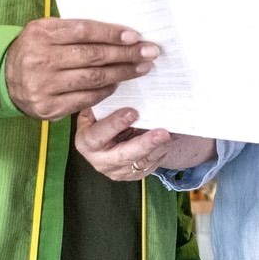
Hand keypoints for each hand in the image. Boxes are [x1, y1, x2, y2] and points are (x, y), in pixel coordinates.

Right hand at [3, 19, 154, 119]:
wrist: (4, 79)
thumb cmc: (34, 48)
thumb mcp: (44, 29)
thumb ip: (73, 28)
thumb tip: (117, 30)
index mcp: (41, 34)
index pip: (84, 32)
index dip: (111, 33)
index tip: (134, 35)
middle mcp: (41, 60)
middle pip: (92, 56)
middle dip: (125, 54)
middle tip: (149, 52)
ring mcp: (44, 86)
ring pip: (92, 79)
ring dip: (121, 73)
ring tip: (140, 68)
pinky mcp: (49, 108)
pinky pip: (85, 99)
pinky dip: (105, 91)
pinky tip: (118, 83)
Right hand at [75, 108, 215, 179]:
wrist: (104, 141)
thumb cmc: (100, 118)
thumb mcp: (96, 110)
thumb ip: (104, 103)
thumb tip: (119, 84)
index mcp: (86, 141)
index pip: (98, 134)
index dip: (115, 124)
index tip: (133, 112)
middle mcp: (100, 160)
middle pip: (124, 155)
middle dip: (145, 143)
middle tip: (163, 132)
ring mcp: (117, 171)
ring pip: (141, 162)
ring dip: (158, 148)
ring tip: (172, 133)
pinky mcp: (132, 175)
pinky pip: (150, 166)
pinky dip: (162, 152)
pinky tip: (171, 139)